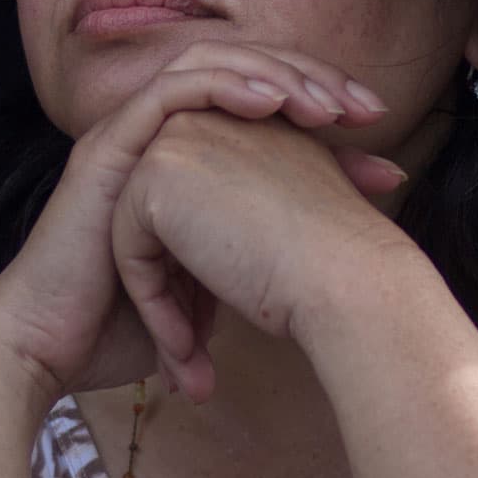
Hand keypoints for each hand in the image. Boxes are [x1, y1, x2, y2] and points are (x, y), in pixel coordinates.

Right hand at [0, 40, 405, 401]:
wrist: (53, 354)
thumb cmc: (125, 328)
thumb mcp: (216, 284)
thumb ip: (256, 259)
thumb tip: (313, 276)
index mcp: (180, 155)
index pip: (256, 101)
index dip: (317, 103)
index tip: (375, 129)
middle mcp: (155, 133)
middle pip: (240, 68)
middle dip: (309, 78)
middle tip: (366, 106)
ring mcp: (127, 134)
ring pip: (208, 63)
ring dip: (274, 75)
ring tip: (326, 103)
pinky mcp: (107, 147)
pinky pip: (171, 91)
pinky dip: (225, 86)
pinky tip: (272, 102)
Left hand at [112, 108, 418, 401]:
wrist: (347, 279)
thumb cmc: (336, 262)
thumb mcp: (287, 214)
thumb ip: (248, 209)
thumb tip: (219, 241)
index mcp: (244, 124)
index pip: (199, 207)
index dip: (205, 275)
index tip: (218, 331)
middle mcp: (207, 117)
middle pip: (165, 220)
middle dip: (177, 293)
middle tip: (196, 354)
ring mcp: (176, 142)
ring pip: (142, 239)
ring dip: (163, 306)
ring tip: (192, 359)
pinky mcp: (153, 179)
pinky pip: (129, 253)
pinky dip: (153, 307)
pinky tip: (187, 349)